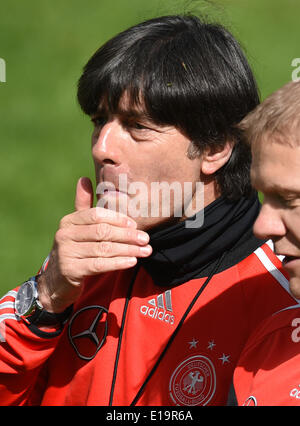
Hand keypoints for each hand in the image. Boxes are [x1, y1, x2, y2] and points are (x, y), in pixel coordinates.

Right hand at [37, 177, 151, 312]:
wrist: (57, 280)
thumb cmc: (75, 249)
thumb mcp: (77, 227)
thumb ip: (84, 205)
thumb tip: (84, 178)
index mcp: (69, 221)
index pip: (97, 215)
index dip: (117, 219)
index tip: (135, 224)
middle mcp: (65, 235)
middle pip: (102, 232)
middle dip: (127, 235)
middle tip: (145, 239)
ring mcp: (66, 253)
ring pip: (103, 249)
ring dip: (128, 250)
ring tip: (145, 251)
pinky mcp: (70, 270)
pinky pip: (99, 265)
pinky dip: (118, 263)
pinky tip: (132, 261)